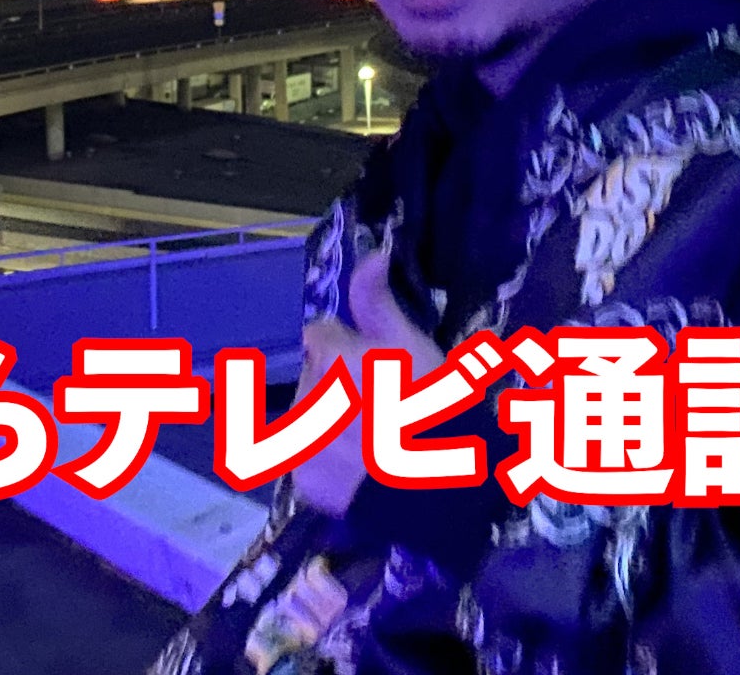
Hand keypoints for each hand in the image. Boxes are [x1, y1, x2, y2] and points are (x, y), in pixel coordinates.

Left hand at [290, 246, 446, 513]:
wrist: (441, 488)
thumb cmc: (434, 406)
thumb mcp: (413, 344)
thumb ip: (379, 299)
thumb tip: (372, 252)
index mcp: (328, 354)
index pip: (322, 335)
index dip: (350, 348)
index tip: (379, 367)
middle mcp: (303, 391)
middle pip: (314, 373)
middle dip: (339, 381)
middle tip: (383, 405)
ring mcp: (299, 439)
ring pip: (308, 413)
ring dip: (329, 419)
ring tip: (374, 439)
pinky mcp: (301, 479)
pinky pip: (308, 459)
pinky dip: (327, 461)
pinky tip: (361, 469)